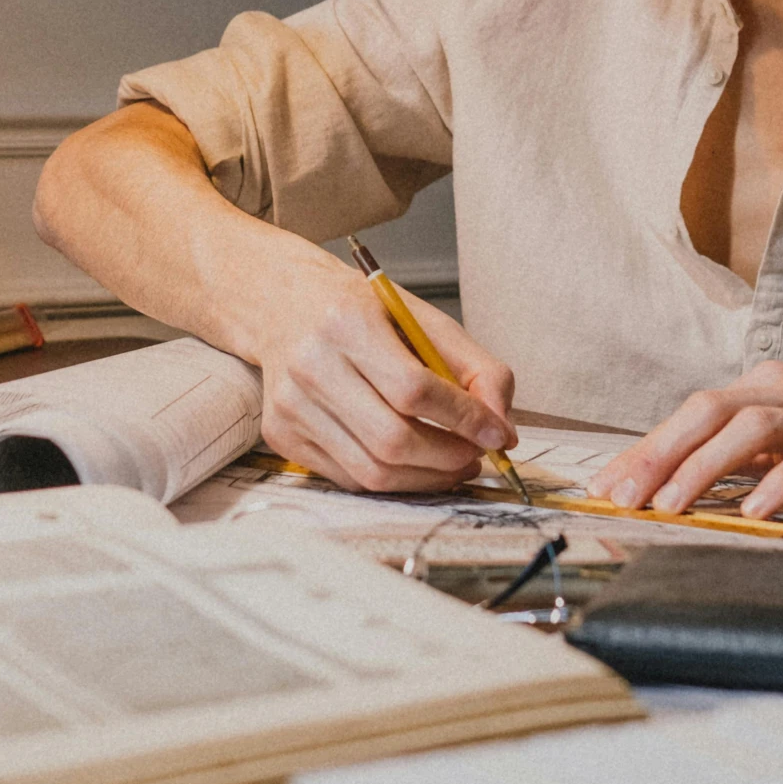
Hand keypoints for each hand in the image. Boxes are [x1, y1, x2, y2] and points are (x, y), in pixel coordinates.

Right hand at [249, 249, 516, 493]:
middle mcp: (311, 365)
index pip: (413, 388)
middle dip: (448, 457)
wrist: (282, 304)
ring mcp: (290, 406)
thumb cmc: (359, 311)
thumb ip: (474, 367)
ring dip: (426, 478)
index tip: (496, 433)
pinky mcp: (281, 435)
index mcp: (346, 323)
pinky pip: (349, 478)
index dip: (463, 418)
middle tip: (476, 454)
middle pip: (392, 438)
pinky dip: (392, 480)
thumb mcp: (422, 319)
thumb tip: (501, 429)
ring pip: (372, 470)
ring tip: (453, 463)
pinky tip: (414, 464)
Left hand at [587, 361, 782, 517]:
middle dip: (657, 455)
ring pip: (749, 428)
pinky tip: (756, 511)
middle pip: (707, 411)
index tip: (604, 486)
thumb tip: (680, 488)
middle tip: (621, 498)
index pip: (690, 414)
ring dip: (702, 468)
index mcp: (767, 387)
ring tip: (672, 506)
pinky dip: (780, 483)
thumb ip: (749, 459)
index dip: (644, 449)